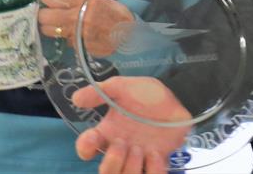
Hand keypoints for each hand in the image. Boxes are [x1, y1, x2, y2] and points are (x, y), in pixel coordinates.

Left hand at [38, 0, 133, 54]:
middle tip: (53, 10)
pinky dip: (66, 36)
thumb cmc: (113, 10)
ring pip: (48, 31)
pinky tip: (74, 31)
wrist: (129, 34)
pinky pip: (62, 40)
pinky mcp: (76, 47)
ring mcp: (75, 34)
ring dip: (51, 26)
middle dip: (46, 12)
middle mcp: (76, 17)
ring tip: (59, 22)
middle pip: (44, 16)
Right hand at [73, 76, 190, 173]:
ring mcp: (139, 157)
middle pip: (105, 172)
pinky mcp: (157, 162)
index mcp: (108, 132)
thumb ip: (100, 92)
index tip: (93, 137)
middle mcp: (120, 149)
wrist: (176, 94)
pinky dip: (152, 170)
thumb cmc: (145, 93)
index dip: (85, 148)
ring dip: (130, 167)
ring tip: (140, 148)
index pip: (87, 148)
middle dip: (111, 162)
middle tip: (122, 144)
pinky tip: (156, 153)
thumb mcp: (122, 87)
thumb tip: (75, 99)